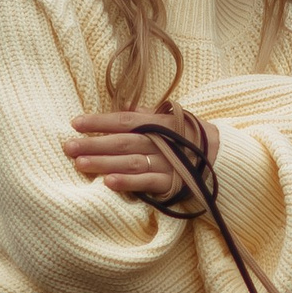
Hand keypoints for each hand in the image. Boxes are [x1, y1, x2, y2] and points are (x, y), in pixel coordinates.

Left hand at [66, 106, 217, 201]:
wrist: (223, 159)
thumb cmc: (190, 138)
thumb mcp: (171, 120)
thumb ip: (146, 115)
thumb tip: (123, 108)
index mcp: (158, 124)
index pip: (123, 121)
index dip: (99, 121)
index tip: (75, 122)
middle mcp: (160, 142)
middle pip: (122, 142)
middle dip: (93, 144)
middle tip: (68, 146)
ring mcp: (166, 163)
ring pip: (130, 162)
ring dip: (104, 162)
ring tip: (80, 164)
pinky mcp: (172, 184)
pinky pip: (147, 183)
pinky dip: (128, 183)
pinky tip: (108, 183)